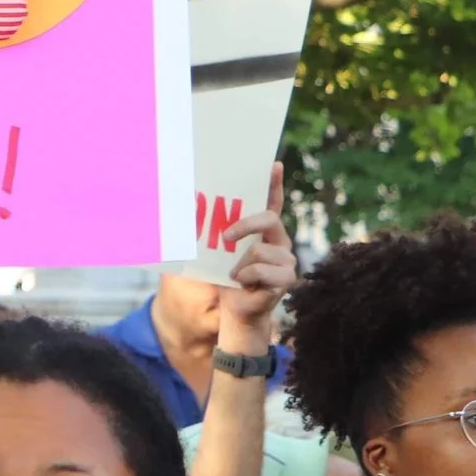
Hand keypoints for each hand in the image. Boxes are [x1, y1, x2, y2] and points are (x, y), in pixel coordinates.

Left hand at [216, 162, 294, 351]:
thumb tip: (188, 211)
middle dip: (244, 225)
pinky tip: (245, 285)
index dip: (273, 184)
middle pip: (269, 219)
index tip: (272, 165)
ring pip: (259, 250)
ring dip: (239, 266)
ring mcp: (287, 259)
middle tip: (224, 236)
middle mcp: (280, 241)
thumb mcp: (218, 253)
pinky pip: (260, 271)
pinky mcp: (288, 278)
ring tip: (237, 276)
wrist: (236, 310)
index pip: (272, 203)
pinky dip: (246, 278)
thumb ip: (215, 234)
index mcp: (265, 232)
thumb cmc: (226, 279)